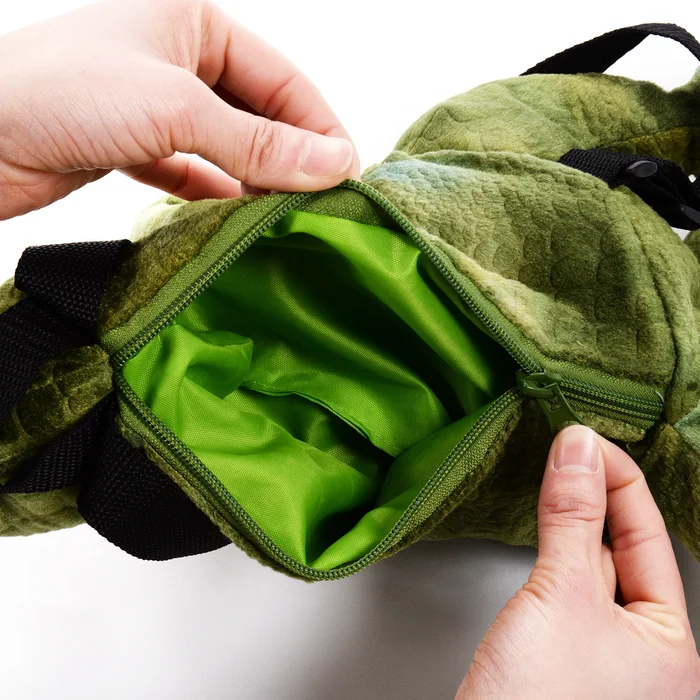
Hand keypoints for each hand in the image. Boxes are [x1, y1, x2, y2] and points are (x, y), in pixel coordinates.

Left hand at [0, 0, 359, 219]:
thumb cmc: (62, 93)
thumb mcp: (176, 109)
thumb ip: (257, 142)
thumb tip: (333, 164)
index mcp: (194, 17)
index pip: (282, 77)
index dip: (318, 127)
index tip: (346, 175)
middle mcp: (177, 53)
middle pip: (258, 112)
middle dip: (289, 157)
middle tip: (320, 202)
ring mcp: (155, 100)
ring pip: (228, 143)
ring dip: (255, 179)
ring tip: (285, 215)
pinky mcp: (135, 143)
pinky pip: (195, 169)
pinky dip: (219, 192)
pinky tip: (238, 216)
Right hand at [457, 425, 699, 699]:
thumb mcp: (563, 595)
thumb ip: (573, 517)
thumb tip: (579, 448)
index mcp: (670, 644)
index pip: (648, 535)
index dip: (619, 479)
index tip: (584, 438)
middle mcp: (642, 650)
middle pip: (623, 547)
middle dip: (598, 494)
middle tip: (567, 446)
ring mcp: (600, 653)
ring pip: (591, 565)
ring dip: (572, 518)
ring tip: (554, 472)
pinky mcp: (560, 652)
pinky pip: (565, 585)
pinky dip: (552, 548)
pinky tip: (540, 529)